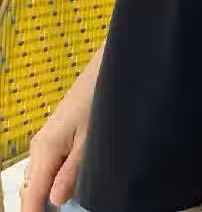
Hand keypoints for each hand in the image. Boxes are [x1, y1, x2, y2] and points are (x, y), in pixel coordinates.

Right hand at [20, 45, 101, 211]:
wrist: (105, 69)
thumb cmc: (100, 100)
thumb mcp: (91, 139)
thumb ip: (72, 171)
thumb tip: (55, 201)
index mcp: (45, 150)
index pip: (31, 195)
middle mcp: (39, 147)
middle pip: (30, 189)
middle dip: (37, 207)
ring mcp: (45, 140)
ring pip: (36, 179)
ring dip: (43, 195)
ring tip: (59, 210)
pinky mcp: (55, 136)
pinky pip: (45, 167)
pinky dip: (49, 182)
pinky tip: (63, 189)